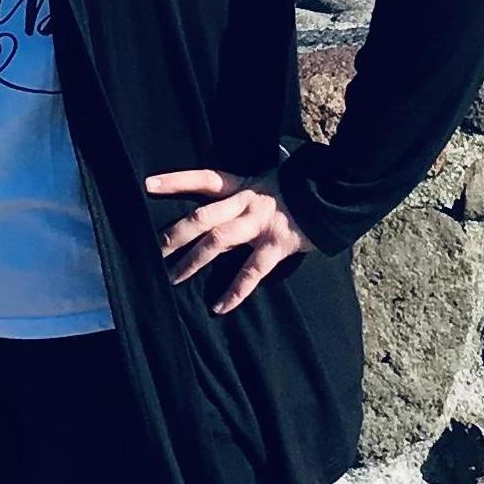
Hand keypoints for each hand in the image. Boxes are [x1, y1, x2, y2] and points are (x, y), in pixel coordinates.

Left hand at [146, 167, 314, 314]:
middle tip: (152, 250)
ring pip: (218, 241)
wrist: (336, 193)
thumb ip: (250, 186)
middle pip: (203, 217)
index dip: (176, 181)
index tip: (147, 185)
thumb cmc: (301, 187)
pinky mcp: (278, 245)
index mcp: (243, 186)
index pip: (204, 179)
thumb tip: (233, 180)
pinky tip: (219, 306)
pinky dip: (235, 290)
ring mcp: (261, 225)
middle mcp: (247, 203)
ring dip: (193, 261)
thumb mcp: (272, 177)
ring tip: (173, 279)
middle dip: (175, 234)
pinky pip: (252, 270)